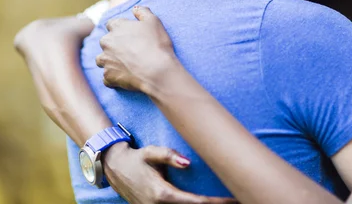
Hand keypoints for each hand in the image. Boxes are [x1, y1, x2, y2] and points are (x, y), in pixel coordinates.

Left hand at [96, 6, 178, 93]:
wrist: (157, 71)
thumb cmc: (156, 44)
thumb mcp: (154, 21)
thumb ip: (143, 11)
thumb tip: (135, 9)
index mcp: (117, 27)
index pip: (111, 24)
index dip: (120, 29)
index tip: (129, 35)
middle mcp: (107, 42)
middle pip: (105, 42)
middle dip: (113, 45)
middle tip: (129, 51)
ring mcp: (106, 59)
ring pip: (102, 59)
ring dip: (110, 61)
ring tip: (124, 65)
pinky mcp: (108, 75)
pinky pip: (106, 77)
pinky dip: (113, 78)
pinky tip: (124, 78)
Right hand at [105, 143, 236, 203]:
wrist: (114, 169)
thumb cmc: (136, 158)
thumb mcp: (150, 153)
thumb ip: (169, 156)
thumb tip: (188, 163)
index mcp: (162, 194)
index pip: (195, 203)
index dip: (215, 203)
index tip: (233, 199)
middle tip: (237, 200)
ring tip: (225, 202)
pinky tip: (206, 203)